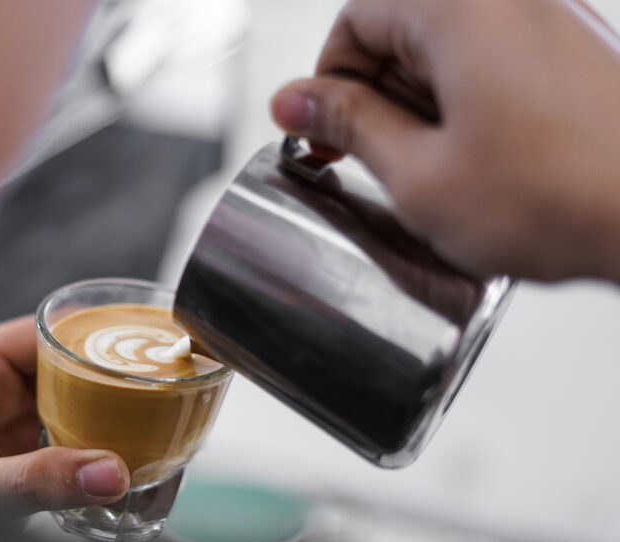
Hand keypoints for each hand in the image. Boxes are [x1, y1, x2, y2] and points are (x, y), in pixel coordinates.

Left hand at [0, 317, 129, 512]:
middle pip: (60, 366)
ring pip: (63, 403)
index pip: (41, 333)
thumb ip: (38, 481)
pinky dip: (85, 448)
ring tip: (148, 423)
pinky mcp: (7, 453)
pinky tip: (115, 459)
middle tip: (154, 392)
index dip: (89, 337)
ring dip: (98, 416)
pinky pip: (56, 439)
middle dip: (104, 380)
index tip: (136, 347)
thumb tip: (110, 474)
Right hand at [270, 0, 619, 282]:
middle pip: (400, 27)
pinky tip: (473, 160)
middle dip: (371, 95)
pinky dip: (464, 103)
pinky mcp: (573, 47)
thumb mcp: (417, 174)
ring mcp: (547, 17)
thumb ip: (347, 125)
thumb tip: (295, 101)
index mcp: (458, 8)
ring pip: (445, 47)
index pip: (354, 19)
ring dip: (418, 105)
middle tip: (368, 160)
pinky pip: (492, 58)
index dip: (326, 84)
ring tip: (430, 170)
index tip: (321, 132)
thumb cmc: (560, 196)